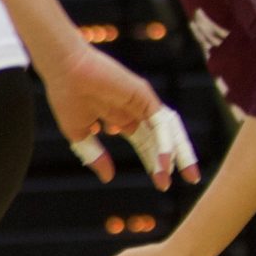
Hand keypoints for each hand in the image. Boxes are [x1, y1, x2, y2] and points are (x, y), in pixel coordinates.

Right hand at [47, 49, 192, 186]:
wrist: (63, 71)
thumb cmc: (66, 98)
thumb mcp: (79, 135)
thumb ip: (95, 156)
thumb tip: (109, 178)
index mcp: (120, 119)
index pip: (146, 143)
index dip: (155, 162)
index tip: (163, 183)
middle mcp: (135, 110)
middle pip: (162, 138)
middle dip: (177, 159)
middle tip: (192, 180)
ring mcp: (142, 102)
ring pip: (168, 130)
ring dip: (178, 152)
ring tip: (185, 175)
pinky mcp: (144, 95)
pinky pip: (160, 121)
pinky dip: (164, 142)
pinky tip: (164, 160)